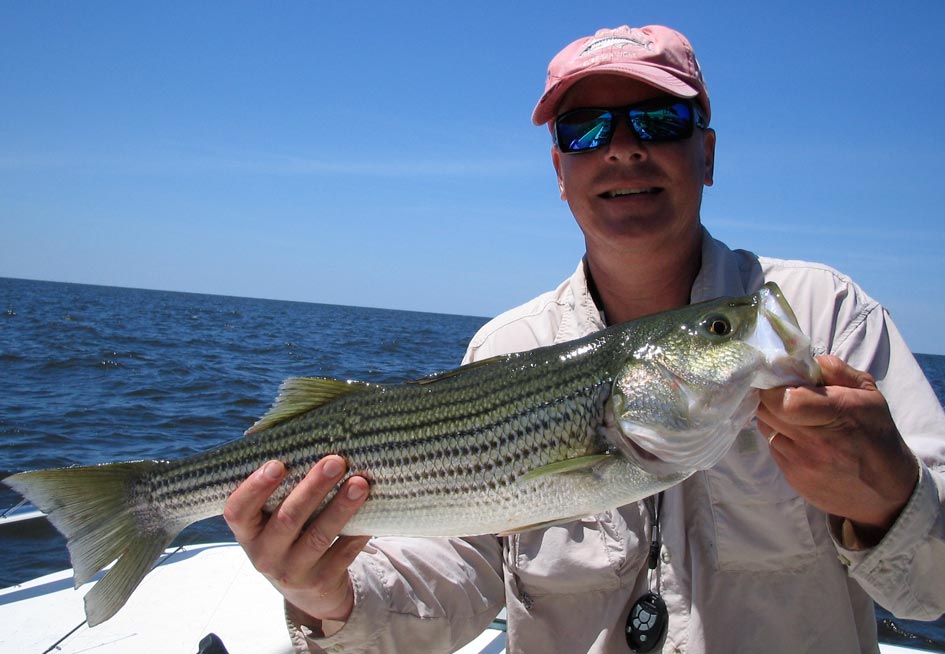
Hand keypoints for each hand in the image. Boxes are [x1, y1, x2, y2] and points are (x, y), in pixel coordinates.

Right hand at [224, 456, 370, 623]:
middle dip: (312, 488)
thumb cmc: (288, 534)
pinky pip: (343, 554)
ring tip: (360, 484)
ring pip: (318, 537)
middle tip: (335, 461)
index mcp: (247, 533)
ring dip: (340, 508)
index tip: (277, 463)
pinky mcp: (322, 583)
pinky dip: (358, 532)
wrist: (305, 589)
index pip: (238, 511)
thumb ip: (278, 487)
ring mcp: (293, 572)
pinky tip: (371, 510)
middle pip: (287, 520)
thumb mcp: (271, 518)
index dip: (255, 488)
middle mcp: (265, 555)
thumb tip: (297, 435)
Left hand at [757, 355, 917, 542]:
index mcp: (838, 414)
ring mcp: (802, 463)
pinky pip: (773, 447)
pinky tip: (802, 440)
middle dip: (771, 396)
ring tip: (798, 419)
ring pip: (765, 427)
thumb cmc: (878, 436)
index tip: (781, 378)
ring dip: (775, 417)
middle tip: (786, 394)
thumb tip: (804, 360)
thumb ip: (837, 371)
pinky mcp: (793, 478)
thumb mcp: (869, 395)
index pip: (785, 398)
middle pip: (766, 409)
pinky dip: (781, 438)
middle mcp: (816, 442)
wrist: (887, 491)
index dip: (775, 384)